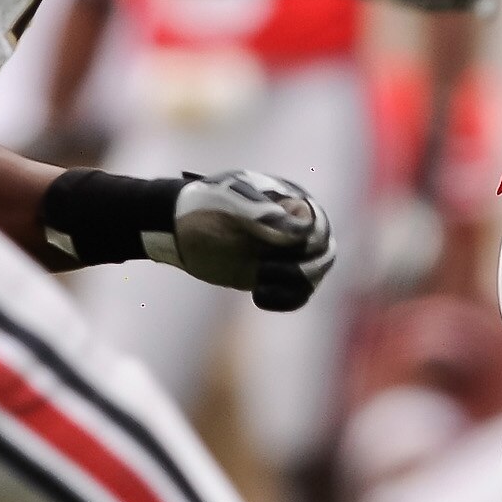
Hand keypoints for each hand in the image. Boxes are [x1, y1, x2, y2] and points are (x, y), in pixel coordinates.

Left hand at [158, 169, 335, 311]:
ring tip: (258, 283)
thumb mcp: (230, 206)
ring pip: (313, 276)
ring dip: (291, 284)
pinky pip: (298, 295)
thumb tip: (300, 230)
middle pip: (322, 253)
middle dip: (299, 267)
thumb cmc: (204, 210)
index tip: (278, 245)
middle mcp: (298, 227)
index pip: (317, 225)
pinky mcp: (279, 276)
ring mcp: (289, 253)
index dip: (305, 239)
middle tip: (263, 270)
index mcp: (292, 202)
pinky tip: (259, 297)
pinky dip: (285, 300)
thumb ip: (264, 215)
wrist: (178, 230)